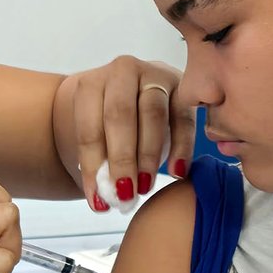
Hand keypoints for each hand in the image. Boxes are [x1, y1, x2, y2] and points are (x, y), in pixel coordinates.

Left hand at [58, 56, 194, 211]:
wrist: (130, 95)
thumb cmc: (107, 126)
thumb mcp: (98, 140)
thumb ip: (99, 164)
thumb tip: (104, 201)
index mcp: (91, 84)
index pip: (89, 127)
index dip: (93, 166)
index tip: (99, 200)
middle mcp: (122, 71)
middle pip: (120, 115)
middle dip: (122, 159)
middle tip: (125, 194)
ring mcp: (154, 75)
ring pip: (153, 113)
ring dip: (149, 155)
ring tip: (145, 186)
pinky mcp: (182, 86)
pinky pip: (183, 118)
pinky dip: (182, 147)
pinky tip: (177, 172)